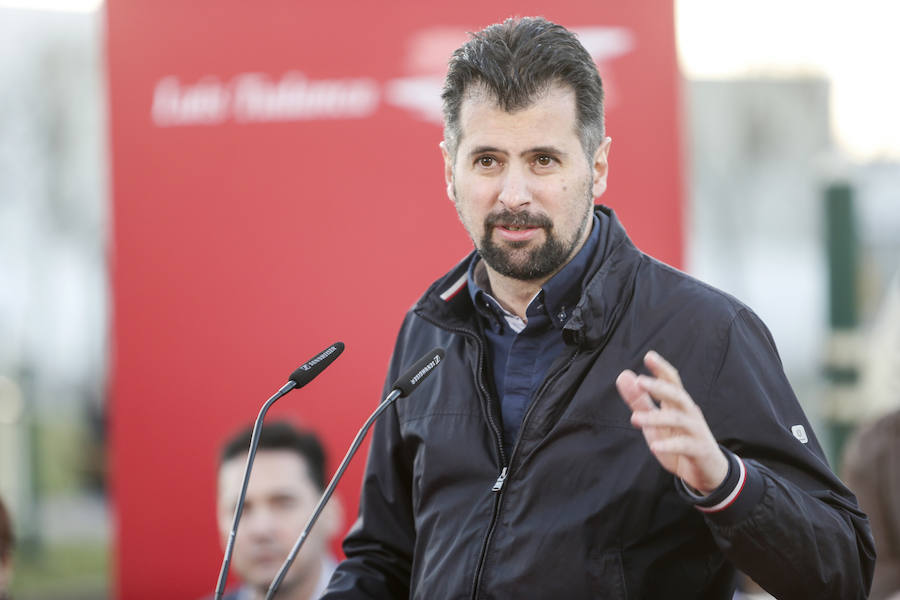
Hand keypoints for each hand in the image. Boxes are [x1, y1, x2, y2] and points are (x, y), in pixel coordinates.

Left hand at [616, 351, 727, 494]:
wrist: (706, 471)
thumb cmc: (678, 441)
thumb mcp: (655, 421)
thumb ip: (639, 400)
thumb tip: (623, 375)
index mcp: (678, 404)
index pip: (672, 381)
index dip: (661, 368)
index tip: (649, 356)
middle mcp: (689, 413)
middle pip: (678, 394)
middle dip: (660, 387)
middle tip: (640, 381)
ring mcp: (696, 431)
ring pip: (679, 419)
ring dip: (656, 417)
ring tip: (634, 418)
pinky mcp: (699, 450)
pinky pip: (685, 445)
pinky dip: (670, 445)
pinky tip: (655, 447)